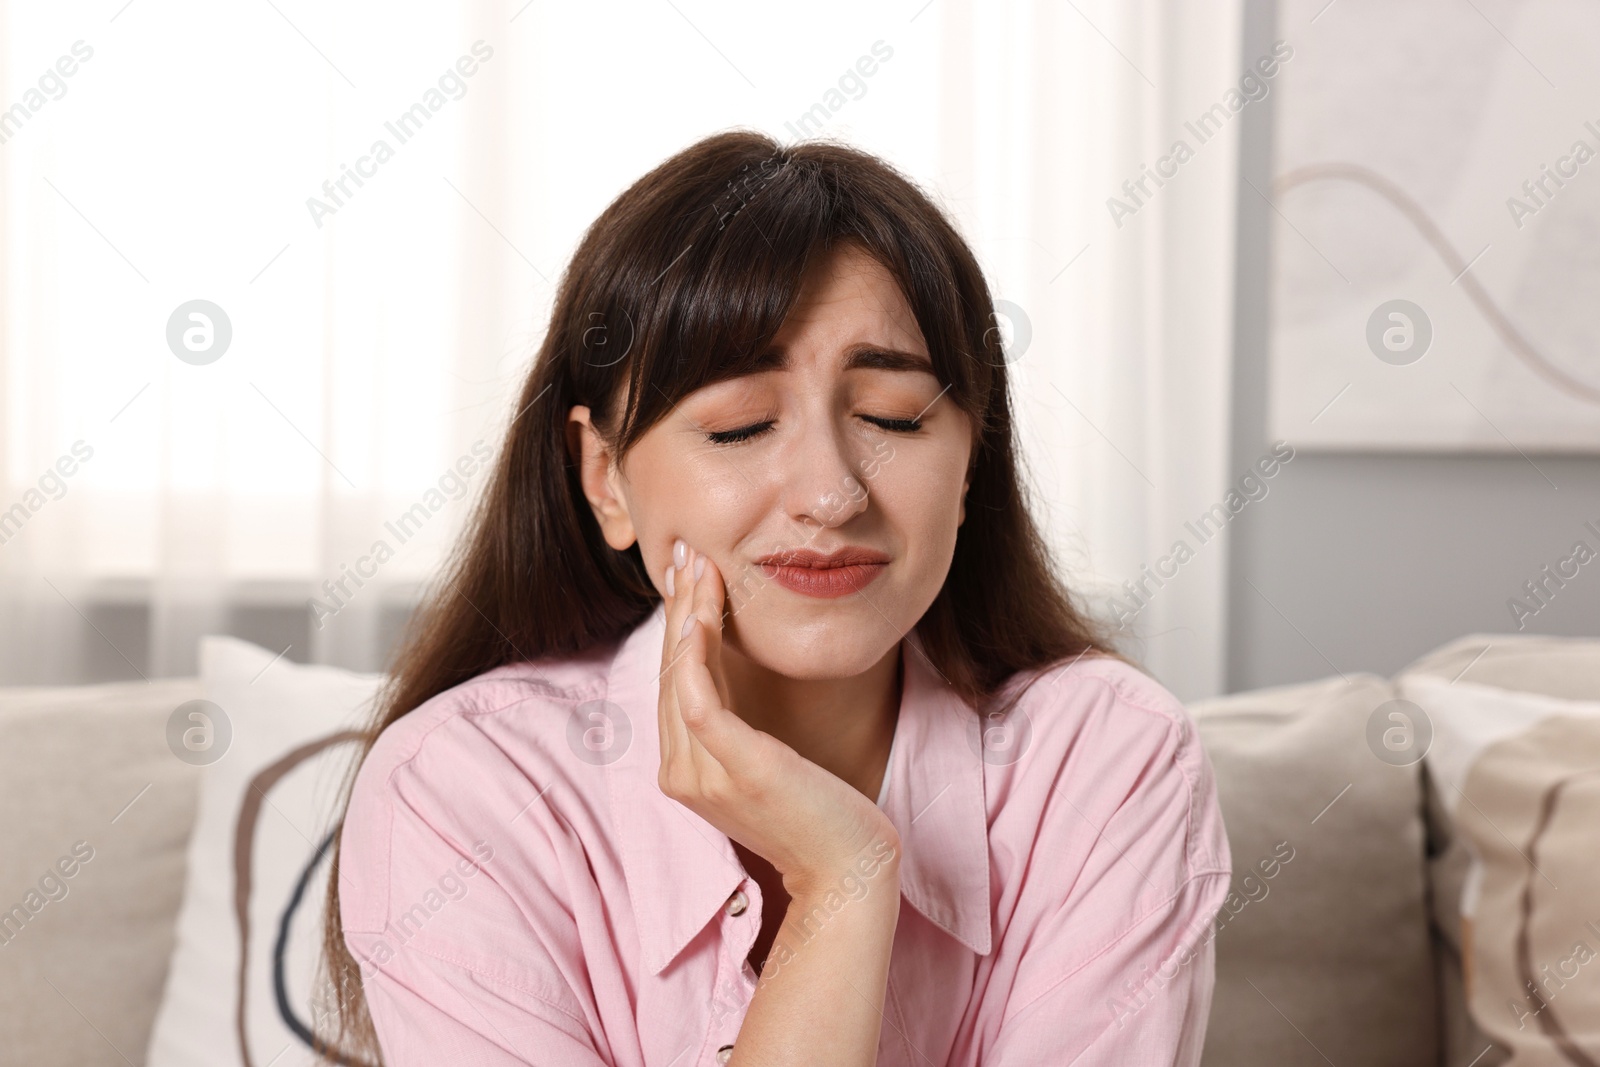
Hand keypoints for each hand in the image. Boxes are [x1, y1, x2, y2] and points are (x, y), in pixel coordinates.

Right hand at [657, 540, 900, 897]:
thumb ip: (737, 725)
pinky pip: (699, 700)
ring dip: (686, 615)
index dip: (677, 624)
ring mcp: (703, 775)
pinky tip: (703, 616)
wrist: (848, 870)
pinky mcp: (736, 769)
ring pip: (679, 677)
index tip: (689, 574)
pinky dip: (696, 654)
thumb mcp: (764, 760)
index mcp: (684, 768)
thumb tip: (731, 669)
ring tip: (698, 567)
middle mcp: (681, 773)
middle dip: (678, 607)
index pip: (671, 682)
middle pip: (669, 672)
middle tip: (686, 553)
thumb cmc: (817, 812)